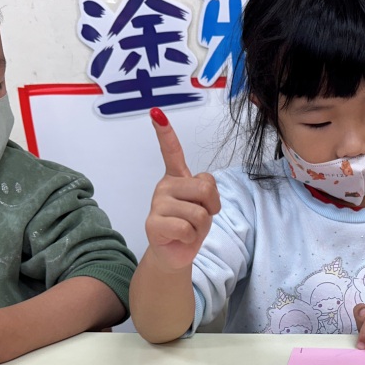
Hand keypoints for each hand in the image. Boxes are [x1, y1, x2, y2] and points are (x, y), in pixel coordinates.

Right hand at [144, 108, 220, 270]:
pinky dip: (191, 237)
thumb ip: (206, 190)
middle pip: (205, 188)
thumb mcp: (205, 204)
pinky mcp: (153, 223)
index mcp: (176, 177)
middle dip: (212, 207)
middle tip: (200, 217)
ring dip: (201, 226)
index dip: (165, 132)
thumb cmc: (191, 225)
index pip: (171, 151)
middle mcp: (164, 186)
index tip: (155, 112)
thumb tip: (201, 188)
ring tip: (189, 229)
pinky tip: (180, 237)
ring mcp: (157, 203)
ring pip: (199, 212)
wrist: (176, 252)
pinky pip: (186, 228)